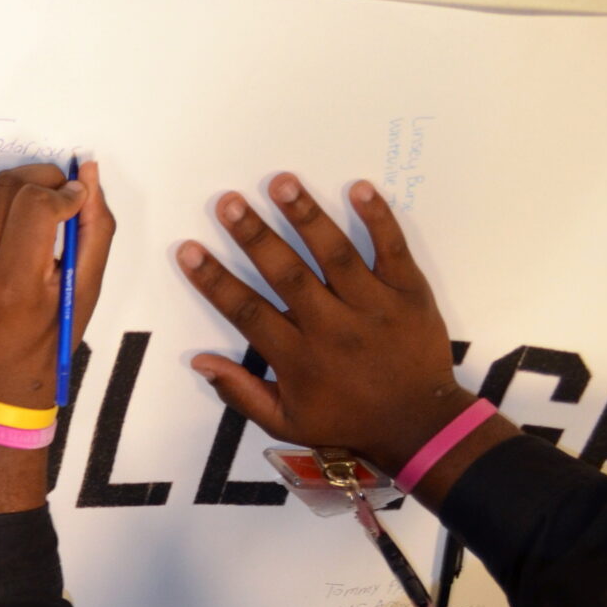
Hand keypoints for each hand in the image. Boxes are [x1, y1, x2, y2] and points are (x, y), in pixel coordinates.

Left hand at [0, 159, 115, 409]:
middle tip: (59, 196)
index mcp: (11, 284)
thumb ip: (95, 228)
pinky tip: (2, 242)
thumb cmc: (44, 342)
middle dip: (40, 181)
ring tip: (33, 214)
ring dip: (13, 192)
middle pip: (5, 187)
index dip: (63, 192)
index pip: (34, 203)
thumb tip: (89, 173)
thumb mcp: (84, 291)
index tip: (76, 199)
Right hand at [179, 174, 472, 474]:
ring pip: (334, 254)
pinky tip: (358, 188)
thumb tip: (200, 362)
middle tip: (229, 202)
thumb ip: (241, 392)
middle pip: (286, 273)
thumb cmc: (347, 421)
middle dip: (255, 236)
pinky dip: (377, 218)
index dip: (214, 280)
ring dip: (306, 216)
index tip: (188, 250)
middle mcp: (331, 327)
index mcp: (298, 357)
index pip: (247, 312)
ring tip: (281, 181)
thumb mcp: (286, 422)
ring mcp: (373, 305)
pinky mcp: (408, 292)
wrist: (418, 425)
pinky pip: (392, 249)